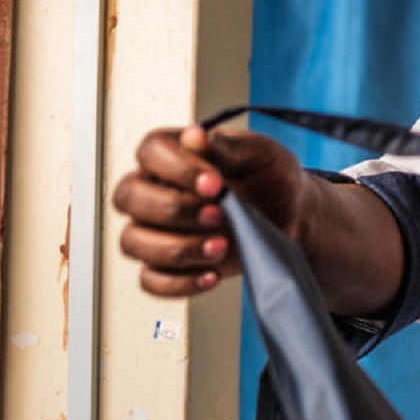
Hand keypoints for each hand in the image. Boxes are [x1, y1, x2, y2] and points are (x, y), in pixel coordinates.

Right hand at [112, 125, 308, 295]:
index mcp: (171, 155)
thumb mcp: (259, 153)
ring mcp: (155, 230)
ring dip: (177, 248)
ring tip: (222, 246)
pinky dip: (179, 283)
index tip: (215, 184)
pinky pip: (151, 280)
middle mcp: (153, 190)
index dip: (177, 169)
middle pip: (128, 197)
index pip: (150, 152)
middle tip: (218, 214)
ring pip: (133, 241)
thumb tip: (195, 136)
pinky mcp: (168, 265)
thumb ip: (227, 146)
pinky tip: (212, 275)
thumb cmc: (270, 177)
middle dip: (173, 209)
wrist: (291, 215)